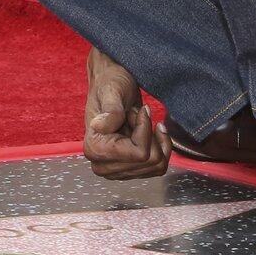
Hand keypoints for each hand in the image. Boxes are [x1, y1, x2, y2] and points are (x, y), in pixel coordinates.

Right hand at [83, 45, 168, 179]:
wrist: (112, 84)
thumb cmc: (111, 83)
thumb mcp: (112, 91)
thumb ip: (111, 111)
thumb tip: (98, 126)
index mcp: (94, 148)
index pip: (140, 154)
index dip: (145, 130)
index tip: (137, 111)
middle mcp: (102, 165)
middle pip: (150, 162)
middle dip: (149, 135)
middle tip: (135, 115)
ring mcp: (115, 171)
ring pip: (157, 166)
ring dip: (155, 140)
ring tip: (139, 122)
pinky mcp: (128, 171)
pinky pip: (158, 168)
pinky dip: (161, 147)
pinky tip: (150, 131)